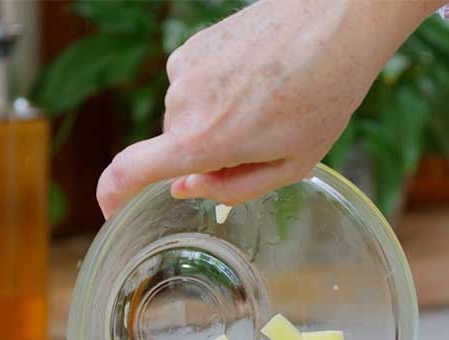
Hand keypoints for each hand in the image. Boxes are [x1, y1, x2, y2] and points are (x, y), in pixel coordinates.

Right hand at [96, 0, 437, 217]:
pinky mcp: (191, 47)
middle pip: (180, 149)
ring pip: (188, 118)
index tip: (114, 210)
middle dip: (210, 155)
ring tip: (269, 102)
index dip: (113, 195)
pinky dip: (220, 93)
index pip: (130, 171)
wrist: (334, 21)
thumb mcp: (292, 164)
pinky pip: (195, 88)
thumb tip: (187, 188)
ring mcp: (183, 69)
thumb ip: (234, 187)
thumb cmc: (324, 96)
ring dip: (219, 121)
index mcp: (204, 140)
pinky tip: (258, 79)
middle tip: (265, 141)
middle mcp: (182, 103)